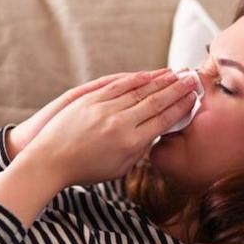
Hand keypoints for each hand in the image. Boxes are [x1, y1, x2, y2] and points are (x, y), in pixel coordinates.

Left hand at [12, 69, 197, 186]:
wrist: (50, 161)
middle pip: (156, 101)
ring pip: (139, 90)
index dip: (181, 107)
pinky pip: (118, 85)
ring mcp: (105, 109)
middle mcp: (121, 124)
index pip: (163, 120)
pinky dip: (136, 79)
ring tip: (176, 73)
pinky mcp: (90, 100)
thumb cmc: (85, 170)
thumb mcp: (119, 168)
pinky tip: (148, 74)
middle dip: (177, 89)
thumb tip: (153, 133)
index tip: (193, 98)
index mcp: (131, 144)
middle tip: (193, 79)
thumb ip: (139, 150)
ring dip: (161, 80)